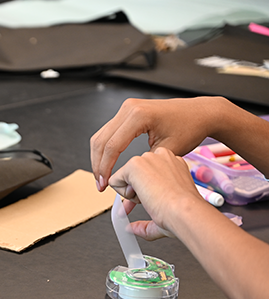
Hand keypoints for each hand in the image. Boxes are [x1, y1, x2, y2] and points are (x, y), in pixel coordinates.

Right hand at [91, 97, 225, 190]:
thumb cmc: (190, 128)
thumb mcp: (166, 152)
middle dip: (98, 165)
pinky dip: (105, 149)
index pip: (112, 146)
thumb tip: (129, 189)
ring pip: (101, 136)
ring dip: (98, 158)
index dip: (105, 169)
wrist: (200, 113)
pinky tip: (107, 163)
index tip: (104, 185)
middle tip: (100, 184)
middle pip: (100, 140)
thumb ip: (143, 169)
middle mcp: (129, 108)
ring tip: (102, 176)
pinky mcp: (128, 112)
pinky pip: (108, 132)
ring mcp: (127, 108)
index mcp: (139, 116)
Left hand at [108, 147, 206, 240]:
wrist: (185, 211)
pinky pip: (114, 181)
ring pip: (123, 178)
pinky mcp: (134, 164)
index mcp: (172, 163)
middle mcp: (161, 156)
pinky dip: (123, 194)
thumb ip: (146, 220)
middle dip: (138, 191)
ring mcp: (148, 158)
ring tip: (151, 198)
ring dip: (132, 193)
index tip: (153, 199)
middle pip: (134, 175)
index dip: (145, 191)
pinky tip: (142, 196)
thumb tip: (132, 229)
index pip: (146, 174)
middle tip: (154, 200)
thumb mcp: (165, 210)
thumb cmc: (183, 212)